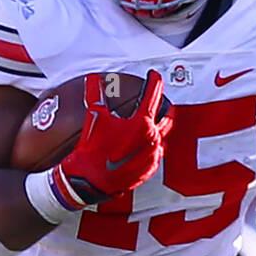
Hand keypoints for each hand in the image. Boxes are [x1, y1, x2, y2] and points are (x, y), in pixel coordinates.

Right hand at [55, 70, 171, 207]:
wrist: (90, 180)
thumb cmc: (93, 150)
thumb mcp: (94, 117)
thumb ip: (96, 94)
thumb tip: (94, 79)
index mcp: (142, 123)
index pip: (153, 95)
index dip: (154, 81)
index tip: (154, 75)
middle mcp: (152, 139)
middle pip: (166, 116)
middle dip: (163, 106)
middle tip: (159, 100)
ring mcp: (152, 155)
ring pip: (161, 135)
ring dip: (157, 127)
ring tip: (151, 122)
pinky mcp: (149, 169)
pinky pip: (156, 153)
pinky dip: (151, 146)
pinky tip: (143, 144)